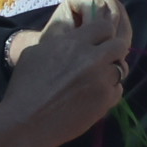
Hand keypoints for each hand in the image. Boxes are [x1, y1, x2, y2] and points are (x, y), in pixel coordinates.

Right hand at [1, 0, 130, 133]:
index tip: (96, 42)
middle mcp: (93, 58)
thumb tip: (73, 40)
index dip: (102, 34)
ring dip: (110, 73)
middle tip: (102, 61)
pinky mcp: (106, 100)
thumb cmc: (25, 86)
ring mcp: (102, 80)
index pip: (104, 26)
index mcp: (75, 42)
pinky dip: (109, 92)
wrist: (28, 120)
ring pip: (121, 69)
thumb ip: (61, 43)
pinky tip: (93, 97)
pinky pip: (117, 90)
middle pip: (120, 46)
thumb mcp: (37, 52)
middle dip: (113, 51)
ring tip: (95, 81)